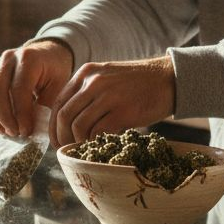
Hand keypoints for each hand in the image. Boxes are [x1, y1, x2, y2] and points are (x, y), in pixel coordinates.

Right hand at [0, 40, 73, 136]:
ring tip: (5, 132)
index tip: (26, 131)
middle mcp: (8, 58)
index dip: (20, 114)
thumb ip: (46, 105)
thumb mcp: (59, 86)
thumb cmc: (55, 72)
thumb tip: (33, 129)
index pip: (18, 89)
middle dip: (3, 116)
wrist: (48, 54)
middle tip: (14, 133)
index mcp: (29, 58)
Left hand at [50, 56, 175, 146]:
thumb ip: (88, 92)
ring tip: (84, 149)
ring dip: (77, 143)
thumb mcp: (107, 77)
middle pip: (64, 116)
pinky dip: (94, 143)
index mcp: (86, 73)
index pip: (58, 102)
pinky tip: (99, 146)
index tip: (57, 140)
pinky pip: (98, 132)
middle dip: (61, 137)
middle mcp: (93, 82)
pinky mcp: (123, 111)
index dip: (54, 126)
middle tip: (66, 150)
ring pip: (78, 126)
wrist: (169, 79)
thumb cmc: (138, 83)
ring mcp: (108, 96)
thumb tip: (69, 122)